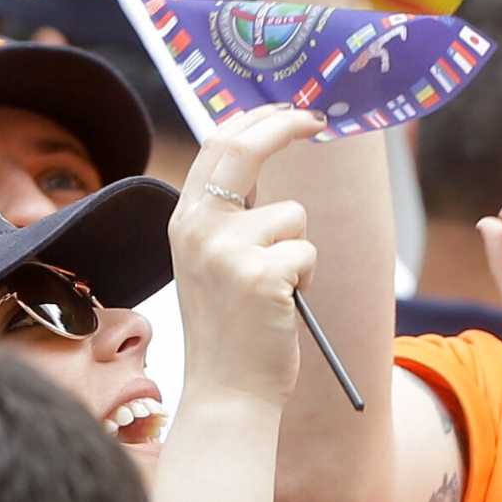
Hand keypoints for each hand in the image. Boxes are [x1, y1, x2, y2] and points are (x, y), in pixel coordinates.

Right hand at [168, 107, 324, 404]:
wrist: (227, 390)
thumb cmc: (230, 329)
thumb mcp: (212, 263)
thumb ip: (226, 218)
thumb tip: (263, 166)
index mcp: (184, 221)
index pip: (216, 145)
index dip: (255, 120)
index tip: (287, 111)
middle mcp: (197, 228)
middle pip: (244, 149)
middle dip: (286, 125)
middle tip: (317, 118)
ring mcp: (227, 250)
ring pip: (292, 215)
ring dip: (300, 249)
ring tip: (278, 289)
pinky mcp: (261, 274)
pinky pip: (306, 251)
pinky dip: (306, 276)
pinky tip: (284, 306)